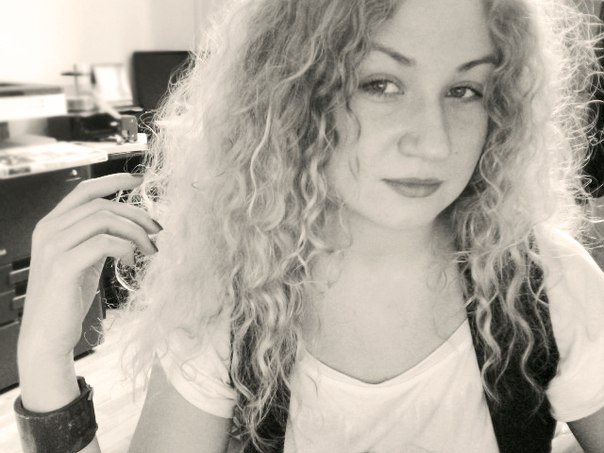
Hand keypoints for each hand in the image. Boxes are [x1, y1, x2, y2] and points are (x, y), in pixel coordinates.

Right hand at [18, 173, 160, 361]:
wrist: (47, 336)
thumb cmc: (68, 298)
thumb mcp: (84, 259)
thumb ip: (98, 238)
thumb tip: (131, 226)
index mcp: (52, 225)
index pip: (85, 190)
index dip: (114, 180)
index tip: (141, 181)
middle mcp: (48, 230)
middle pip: (101, 204)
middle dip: (136, 213)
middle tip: (158, 229)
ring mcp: (53, 247)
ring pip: (104, 220)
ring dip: (135, 231)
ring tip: (149, 248)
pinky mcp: (62, 266)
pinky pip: (103, 243)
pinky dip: (124, 247)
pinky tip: (130, 260)